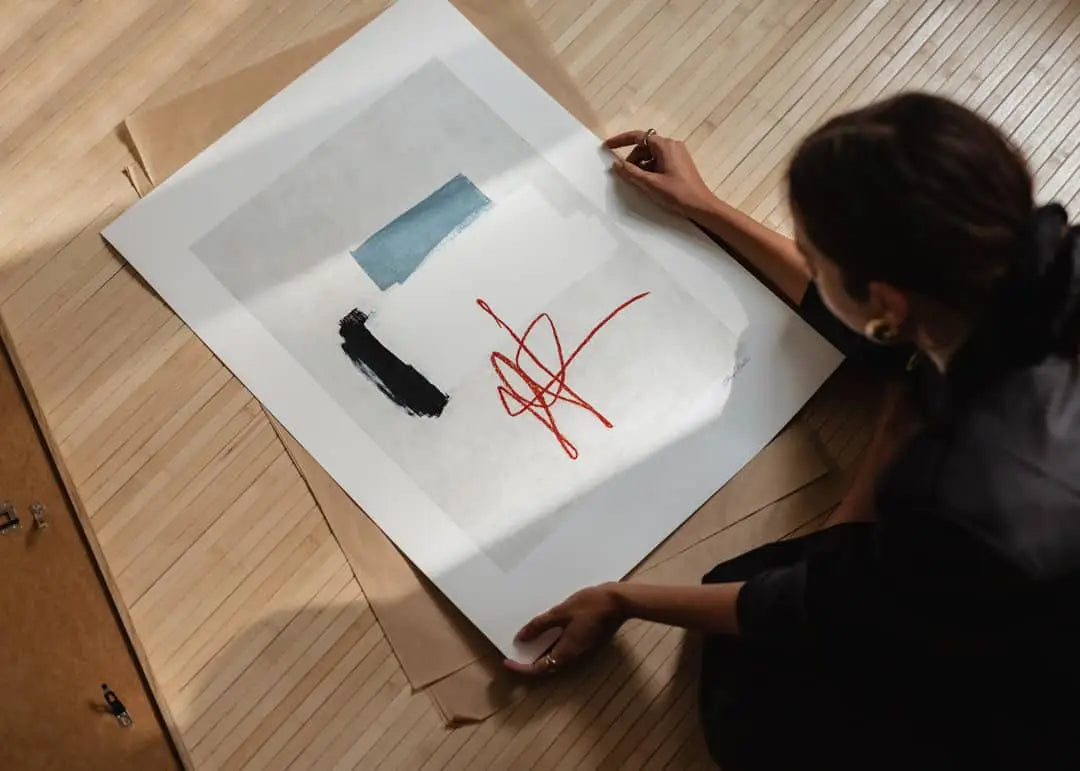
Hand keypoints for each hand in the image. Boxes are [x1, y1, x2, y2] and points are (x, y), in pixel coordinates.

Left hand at [504, 583, 625, 675]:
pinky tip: (546, 628)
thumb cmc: (590, 605)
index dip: (521, 668)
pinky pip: (563, 647)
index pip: (538, 669)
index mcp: (566, 652)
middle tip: (513, 650)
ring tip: (526, 637)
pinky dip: (550, 643)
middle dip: (528, 661)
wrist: (619, 601)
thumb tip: (520, 639)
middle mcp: (573, 656)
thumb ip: (540, 626)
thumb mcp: (560, 612)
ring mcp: (581, 649)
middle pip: (546, 666)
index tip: (506, 662)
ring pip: (555, 657)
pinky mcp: (585, 641)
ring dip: (540, 651)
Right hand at [605, 130, 715, 216]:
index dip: (620, 140)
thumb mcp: (650, 184)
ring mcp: (677, 153)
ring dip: (641, 164)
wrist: (701, 206)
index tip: (607, 147)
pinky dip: (650, 168)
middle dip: (632, 158)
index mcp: (665, 146)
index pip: (637, 136)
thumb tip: (616, 164)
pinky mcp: (680, 163)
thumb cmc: (677, 194)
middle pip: (644, 145)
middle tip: (625, 174)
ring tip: (638, 181)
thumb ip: (631, 173)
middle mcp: (672, 145)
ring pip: (651, 154)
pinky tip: (649, 182)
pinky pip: (660, 160)